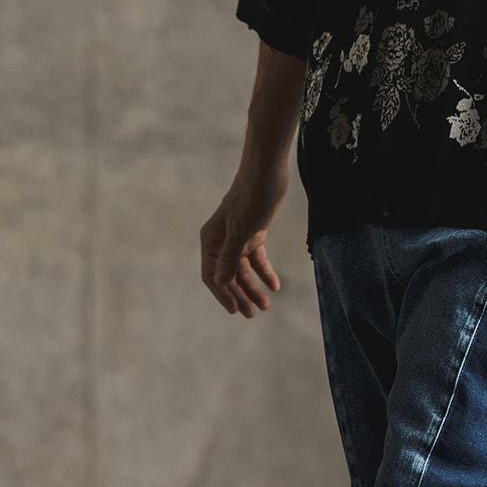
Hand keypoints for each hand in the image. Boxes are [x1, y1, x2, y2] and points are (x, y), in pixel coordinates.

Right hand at [200, 167, 289, 315]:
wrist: (267, 173)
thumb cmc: (251, 199)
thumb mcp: (241, 231)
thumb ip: (230, 257)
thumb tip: (220, 282)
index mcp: (211, 240)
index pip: (212, 275)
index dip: (223, 294)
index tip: (235, 310)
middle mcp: (221, 241)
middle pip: (228, 275)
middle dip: (240, 294)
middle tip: (253, 314)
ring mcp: (238, 238)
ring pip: (244, 270)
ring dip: (254, 287)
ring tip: (265, 305)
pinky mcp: (254, 234)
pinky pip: (257, 259)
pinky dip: (265, 272)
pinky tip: (275, 285)